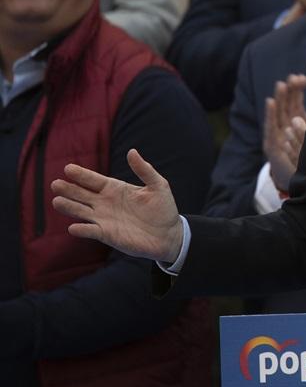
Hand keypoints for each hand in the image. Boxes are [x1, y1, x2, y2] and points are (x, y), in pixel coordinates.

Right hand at [50, 149, 184, 262]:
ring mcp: (104, 219)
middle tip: (55, 184)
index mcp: (115, 188)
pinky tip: (73, 227)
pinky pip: (90, 231)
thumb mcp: (157, 185)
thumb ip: (144, 170)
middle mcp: (105, 202)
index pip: (93, 180)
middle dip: (69, 189)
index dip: (81, 175)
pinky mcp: (107, 234)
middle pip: (82, 194)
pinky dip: (82, 229)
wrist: (169, 234)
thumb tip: (132, 151)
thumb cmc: (163, 208)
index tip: (68, 168)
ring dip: (69, 207)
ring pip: (81, 211)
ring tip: (56, 201)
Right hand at [263, 74, 305, 192]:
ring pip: (278, 113)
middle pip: (287, 105)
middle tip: (293, 77)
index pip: (297, 103)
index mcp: (296, 123)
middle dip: (289, 90)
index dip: (298, 90)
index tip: (302, 78)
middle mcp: (285, 126)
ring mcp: (276, 135)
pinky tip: (271, 102)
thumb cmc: (305, 158)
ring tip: (282, 85)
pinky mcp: (271, 145)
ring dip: (280, 98)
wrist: (294, 181)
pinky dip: (270, 114)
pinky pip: (270, 128)